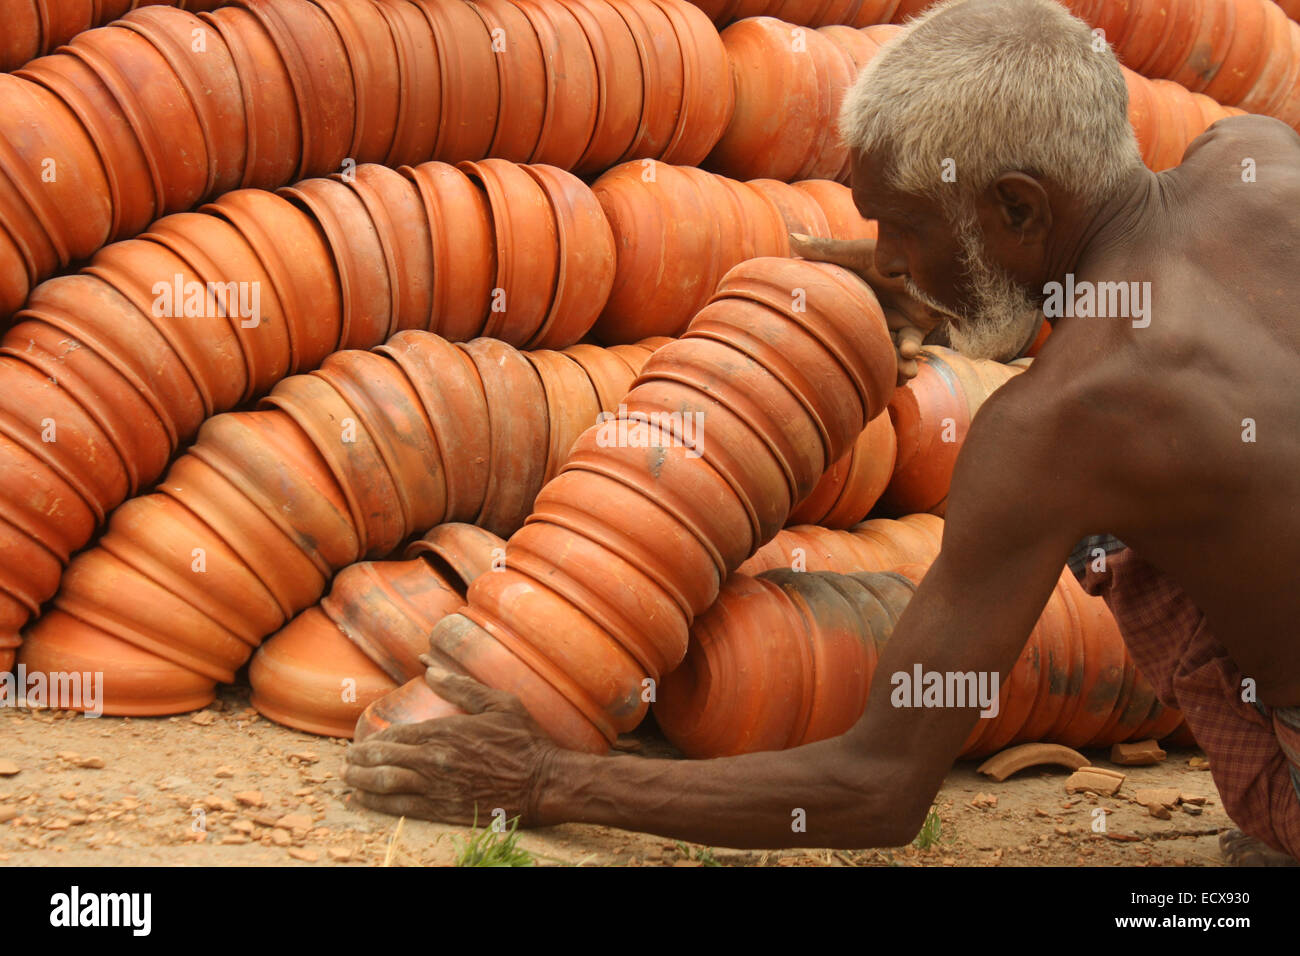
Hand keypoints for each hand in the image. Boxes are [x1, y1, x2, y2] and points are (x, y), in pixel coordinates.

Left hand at [343, 656, 557, 826]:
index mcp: (446, 731)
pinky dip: (377, 804)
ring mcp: (438, 787)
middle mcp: (436, 759)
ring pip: (385, 784)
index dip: (373, 740)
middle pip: (383, 759)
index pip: (396, 734)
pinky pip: (402, 808)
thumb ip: (461, 686)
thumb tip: (429, 666)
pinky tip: (363, 800)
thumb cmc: (524, 740)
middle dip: (358, 760)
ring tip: (348, 779)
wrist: (544, 782)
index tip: (361, 742)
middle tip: (346, 761)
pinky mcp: (444, 810)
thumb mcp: (498, 703)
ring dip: (360, 781)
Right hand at [790, 233, 949, 383]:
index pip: (842, 320)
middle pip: (864, 342)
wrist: (939, 255)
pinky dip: (909, 354)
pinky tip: (909, 355)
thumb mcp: (858, 253)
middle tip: (857, 371)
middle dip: (864, 358)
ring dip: (890, 365)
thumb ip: (826, 251)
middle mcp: (874, 312)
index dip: (833, 336)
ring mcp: (896, 321)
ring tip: (891, 372)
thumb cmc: (895, 252)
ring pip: (887, 351)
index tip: (824, 350)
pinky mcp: (918, 326)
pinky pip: (910, 347)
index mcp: (857, 298)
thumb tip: (790, 238)